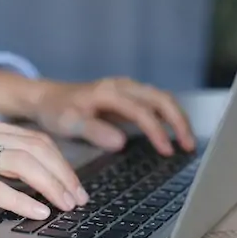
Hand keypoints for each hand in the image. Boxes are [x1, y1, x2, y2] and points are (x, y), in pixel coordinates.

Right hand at [0, 117, 88, 218]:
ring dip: (52, 187)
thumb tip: (22, 176)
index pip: (35, 141)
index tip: (74, 184)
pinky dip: (23, 201)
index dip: (61, 163)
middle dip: (65, 175)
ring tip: (67, 206)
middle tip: (79, 198)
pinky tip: (38, 212)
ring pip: (24, 164)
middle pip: (38, 150)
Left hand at [31, 77, 194, 155]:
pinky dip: (168, 117)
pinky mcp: (128, 98)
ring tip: (187, 143)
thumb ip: (94, 131)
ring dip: (177, 119)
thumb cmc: (56, 110)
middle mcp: (122, 87)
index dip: (157, 131)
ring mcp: (127, 90)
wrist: (47, 98)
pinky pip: (154, 104)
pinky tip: (173, 134)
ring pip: (161, 99)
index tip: (167, 150)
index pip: (142, 111)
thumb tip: (121, 142)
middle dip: (179, 121)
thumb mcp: (68, 123)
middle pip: (161, 99)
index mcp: (109, 92)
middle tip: (189, 146)